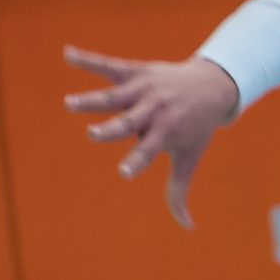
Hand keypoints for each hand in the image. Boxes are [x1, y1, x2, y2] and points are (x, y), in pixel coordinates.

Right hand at [63, 47, 240, 228]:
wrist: (212, 85)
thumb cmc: (197, 128)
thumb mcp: (190, 158)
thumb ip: (179, 191)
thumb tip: (188, 226)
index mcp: (165, 134)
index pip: (149, 151)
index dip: (137, 161)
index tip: (124, 173)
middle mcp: (153, 111)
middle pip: (128, 122)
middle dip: (111, 129)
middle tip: (93, 134)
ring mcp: (143, 90)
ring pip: (114, 96)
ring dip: (91, 100)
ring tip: (68, 104)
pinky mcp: (136, 71)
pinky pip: (109, 65)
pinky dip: (88, 60)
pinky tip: (67, 53)